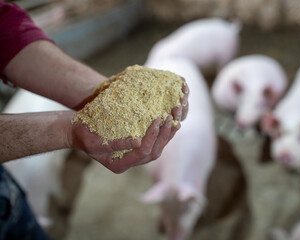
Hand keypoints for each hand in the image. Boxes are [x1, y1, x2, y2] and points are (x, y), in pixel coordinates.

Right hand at [69, 79, 188, 173]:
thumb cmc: (82, 135)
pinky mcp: (136, 147)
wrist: (77, 132)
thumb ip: (116, 144)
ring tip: (174, 118)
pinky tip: (169, 121)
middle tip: (169, 117)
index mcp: (120, 165)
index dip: (152, 136)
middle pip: (154, 153)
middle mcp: (130, 163)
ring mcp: (134, 156)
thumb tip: (139, 141)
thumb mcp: (95, 141)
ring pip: (157, 149)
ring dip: (167, 134)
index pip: (143, 153)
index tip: (157, 118)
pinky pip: (154, 142)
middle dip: (164, 135)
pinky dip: (163, 133)